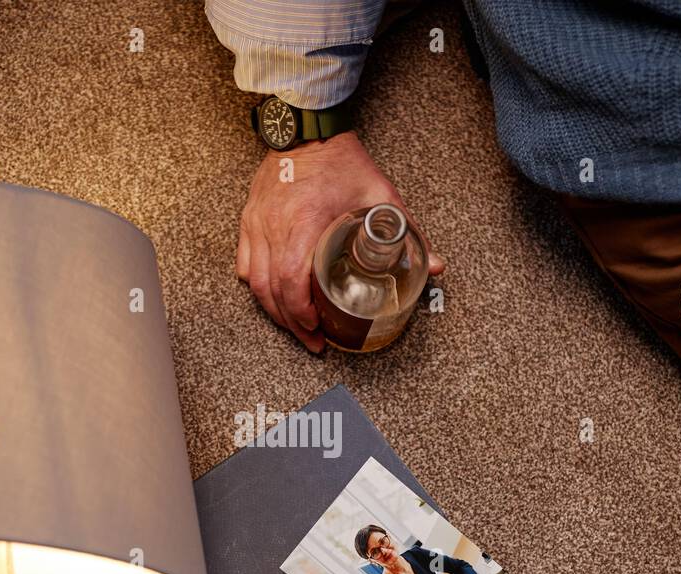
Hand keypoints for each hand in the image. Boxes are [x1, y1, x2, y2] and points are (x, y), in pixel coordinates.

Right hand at [237, 131, 445, 351]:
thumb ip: (409, 231)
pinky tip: (272, 297)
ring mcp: (257, 223)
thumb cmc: (339, 160)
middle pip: (270, 289)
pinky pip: (244, 263)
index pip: (292, 278)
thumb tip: (436, 263)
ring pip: (253, 281)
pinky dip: (258, 286)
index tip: (315, 327)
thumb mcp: (380, 194)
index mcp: (304, 220)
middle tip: (311, 339)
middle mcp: (274, 224)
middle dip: (290, 322)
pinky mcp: (249, 220)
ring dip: (273, 310)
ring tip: (295, 326)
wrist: (307, 128)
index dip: (301, 311)